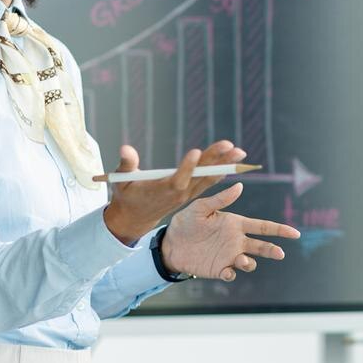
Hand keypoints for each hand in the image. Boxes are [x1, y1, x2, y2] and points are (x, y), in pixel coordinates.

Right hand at [102, 140, 244, 245]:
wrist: (135, 217)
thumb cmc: (127, 194)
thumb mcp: (122, 180)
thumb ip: (126, 164)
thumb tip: (125, 148)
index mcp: (163, 189)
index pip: (178, 178)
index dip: (187, 166)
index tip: (196, 152)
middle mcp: (180, 192)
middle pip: (200, 174)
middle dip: (216, 159)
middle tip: (231, 146)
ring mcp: (187, 193)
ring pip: (209, 177)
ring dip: (225, 164)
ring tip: (240, 153)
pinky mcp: (190, 193)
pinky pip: (208, 183)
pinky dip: (220, 173)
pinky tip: (232, 164)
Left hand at [161, 181, 298, 281]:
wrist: (170, 244)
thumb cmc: (185, 222)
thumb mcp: (200, 208)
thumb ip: (220, 200)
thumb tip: (240, 187)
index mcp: (235, 224)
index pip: (263, 226)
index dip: (280, 230)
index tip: (295, 234)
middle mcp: (236, 241)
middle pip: (262, 247)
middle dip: (273, 250)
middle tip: (280, 254)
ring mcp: (229, 256)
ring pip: (249, 262)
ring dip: (249, 262)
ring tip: (241, 260)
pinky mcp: (219, 269)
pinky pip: (231, 274)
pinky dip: (232, 274)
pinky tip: (227, 271)